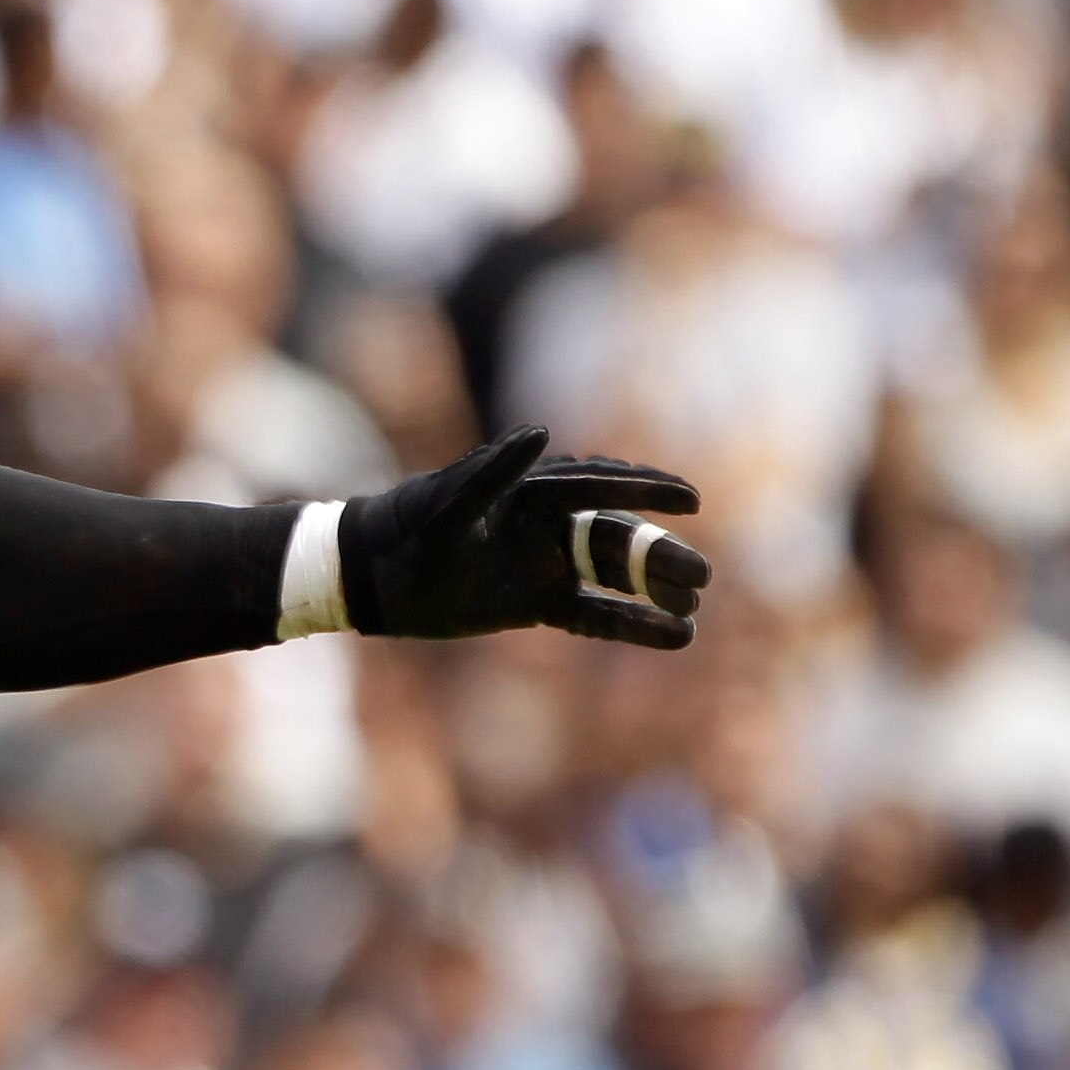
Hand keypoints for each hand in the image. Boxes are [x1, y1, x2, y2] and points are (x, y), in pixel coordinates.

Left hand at [340, 428, 710, 648]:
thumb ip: (491, 474)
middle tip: (703, 576)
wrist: (367, 576)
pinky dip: (632, 624)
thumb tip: (540, 433)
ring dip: (654, 590)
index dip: (646, 491)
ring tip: (693, 609)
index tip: (692, 500)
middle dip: (659, 556)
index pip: (599, 488)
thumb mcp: (443, 506)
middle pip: (616, 537)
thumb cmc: (402, 529)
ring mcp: (544, 563)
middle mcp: (545, 525)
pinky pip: (594, 613)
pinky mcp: (535, 602)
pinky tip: (677, 636)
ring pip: (614, 575)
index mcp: (529, 493)